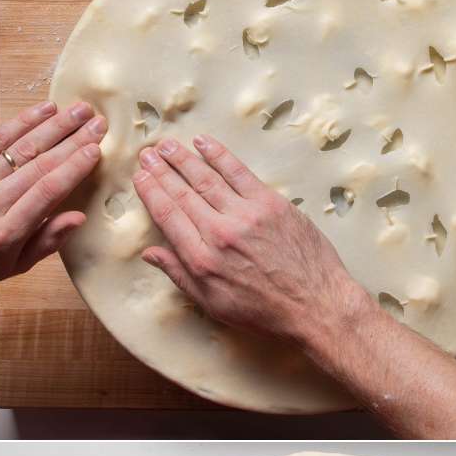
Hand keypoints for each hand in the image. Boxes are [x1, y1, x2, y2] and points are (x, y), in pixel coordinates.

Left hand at [0, 100, 105, 301]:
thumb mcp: (16, 265)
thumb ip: (48, 241)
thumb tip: (77, 217)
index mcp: (4, 233)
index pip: (47, 192)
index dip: (74, 168)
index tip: (94, 151)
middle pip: (38, 165)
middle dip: (72, 140)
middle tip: (96, 124)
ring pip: (20, 147)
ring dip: (53, 126)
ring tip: (78, 111)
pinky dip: (22, 122)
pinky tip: (44, 111)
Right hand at [132, 135, 371, 343]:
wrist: (314, 305)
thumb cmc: (263, 311)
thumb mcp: (212, 304)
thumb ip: (179, 275)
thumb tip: (151, 253)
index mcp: (202, 260)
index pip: (168, 216)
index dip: (151, 193)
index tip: (140, 177)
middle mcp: (220, 233)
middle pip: (183, 194)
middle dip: (161, 171)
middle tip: (147, 153)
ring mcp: (246, 215)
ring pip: (207, 179)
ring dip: (183, 159)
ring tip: (166, 145)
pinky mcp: (271, 204)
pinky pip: (239, 172)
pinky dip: (219, 156)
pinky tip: (204, 143)